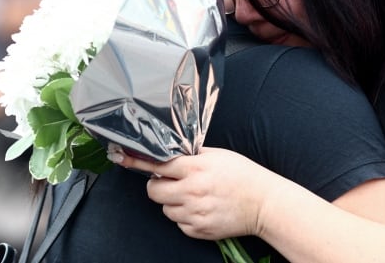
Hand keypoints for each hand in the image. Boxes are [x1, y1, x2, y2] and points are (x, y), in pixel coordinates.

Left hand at [110, 147, 276, 239]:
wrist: (263, 203)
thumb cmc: (243, 176)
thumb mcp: (218, 155)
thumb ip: (191, 155)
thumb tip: (168, 154)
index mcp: (195, 168)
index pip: (157, 165)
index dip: (138, 161)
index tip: (121, 157)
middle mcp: (192, 191)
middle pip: (153, 191)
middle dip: (159, 186)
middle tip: (173, 183)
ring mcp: (194, 212)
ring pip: (165, 209)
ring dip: (173, 203)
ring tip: (195, 197)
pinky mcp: (198, 229)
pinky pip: (179, 224)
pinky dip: (185, 217)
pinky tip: (202, 209)